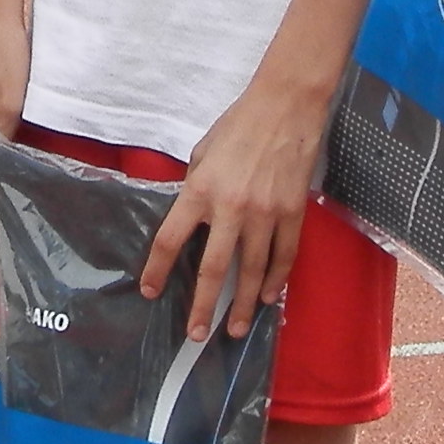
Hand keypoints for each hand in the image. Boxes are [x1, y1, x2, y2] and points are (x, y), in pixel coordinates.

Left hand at [143, 65, 329, 340]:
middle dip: (203, 306)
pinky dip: (276, 281)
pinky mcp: (292, 213)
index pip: (171, 240)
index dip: (158, 270)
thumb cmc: (238, 125)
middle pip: (213, 269)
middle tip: (197, 335)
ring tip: (235, 329)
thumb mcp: (202, 152)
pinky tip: (268, 298)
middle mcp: (230, 208)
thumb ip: (195, 186)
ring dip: (243, 305)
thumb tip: (192, 216)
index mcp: (200, 190)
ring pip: (253, 272)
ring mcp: (265, 214)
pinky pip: (283, 256)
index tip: (151, 291)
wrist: (285, 107)